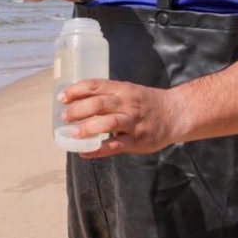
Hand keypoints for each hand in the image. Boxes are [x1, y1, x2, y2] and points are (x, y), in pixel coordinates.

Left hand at [59, 79, 184, 157]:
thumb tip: (77, 102)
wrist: (175, 114)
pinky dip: (98, 149)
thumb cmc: (146, 103)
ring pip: (108, 123)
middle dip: (78, 110)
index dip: (76, 91)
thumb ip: (107, 96)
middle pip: (99, 104)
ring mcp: (132, 122)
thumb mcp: (128, 91)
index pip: (95, 85)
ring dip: (88, 128)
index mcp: (122, 89)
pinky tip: (84, 152)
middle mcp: (127, 104)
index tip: (62, 97)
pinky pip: (115, 146)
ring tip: (73, 134)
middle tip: (64, 117)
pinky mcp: (137, 140)